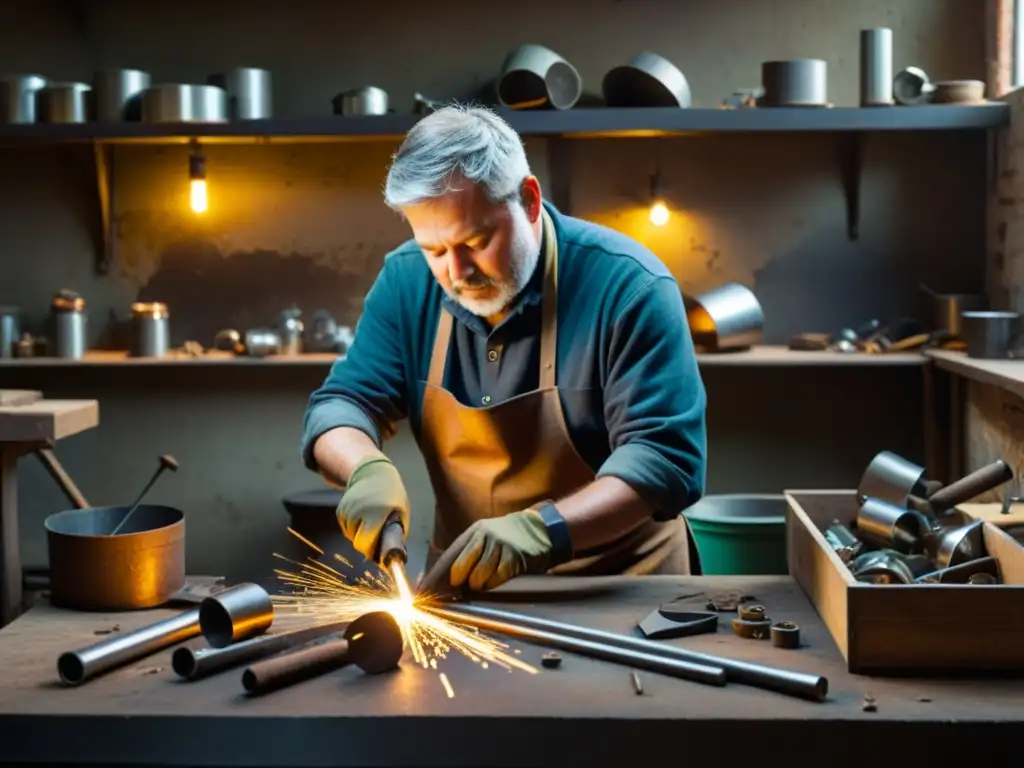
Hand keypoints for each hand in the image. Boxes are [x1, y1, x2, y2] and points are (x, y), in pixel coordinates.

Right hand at [335, 456, 409, 560]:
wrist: (373, 473)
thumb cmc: (392, 495)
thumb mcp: (401, 512)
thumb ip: (396, 534)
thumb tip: (391, 557)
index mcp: (376, 513)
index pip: (365, 543)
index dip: (371, 551)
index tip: (378, 551)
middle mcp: (358, 511)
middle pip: (357, 541)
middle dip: (367, 543)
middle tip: (377, 535)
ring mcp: (347, 509)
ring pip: (351, 535)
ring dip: (360, 534)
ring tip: (371, 520)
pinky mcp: (340, 509)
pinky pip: (346, 527)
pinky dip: (353, 527)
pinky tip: (362, 516)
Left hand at [429, 509, 552, 592]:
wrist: (538, 528)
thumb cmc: (506, 539)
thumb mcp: (485, 537)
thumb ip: (468, 553)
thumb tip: (445, 578)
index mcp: (474, 532)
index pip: (450, 556)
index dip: (438, 576)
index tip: (428, 592)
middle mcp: (484, 536)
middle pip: (461, 566)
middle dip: (459, 581)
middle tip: (462, 587)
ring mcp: (500, 545)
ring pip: (479, 574)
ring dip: (478, 585)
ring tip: (480, 584)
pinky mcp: (514, 557)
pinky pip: (497, 577)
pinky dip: (493, 583)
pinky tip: (494, 581)